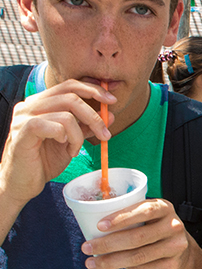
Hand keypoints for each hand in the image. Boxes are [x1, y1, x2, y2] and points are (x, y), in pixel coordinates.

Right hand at [0, 80, 113, 207]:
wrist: (22, 183)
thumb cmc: (44, 161)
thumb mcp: (71, 140)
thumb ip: (87, 126)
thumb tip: (110, 114)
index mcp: (40, 102)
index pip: (69, 85)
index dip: (93, 89)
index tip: (112, 99)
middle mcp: (30, 105)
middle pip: (71, 97)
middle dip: (94, 116)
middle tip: (105, 134)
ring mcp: (24, 117)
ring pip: (66, 115)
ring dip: (79, 135)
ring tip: (75, 149)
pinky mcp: (22, 132)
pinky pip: (54, 127)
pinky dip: (67, 138)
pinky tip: (64, 148)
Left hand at [81, 197, 196, 268]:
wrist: (181, 249)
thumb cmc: (154, 227)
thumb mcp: (148, 215)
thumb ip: (128, 215)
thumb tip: (91, 220)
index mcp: (165, 207)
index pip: (144, 211)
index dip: (121, 218)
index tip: (99, 226)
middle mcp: (174, 226)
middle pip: (138, 237)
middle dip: (108, 244)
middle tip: (87, 248)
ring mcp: (176, 246)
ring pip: (138, 256)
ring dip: (111, 261)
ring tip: (91, 262)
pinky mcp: (173, 264)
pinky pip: (143, 268)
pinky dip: (127, 267)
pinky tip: (114, 265)